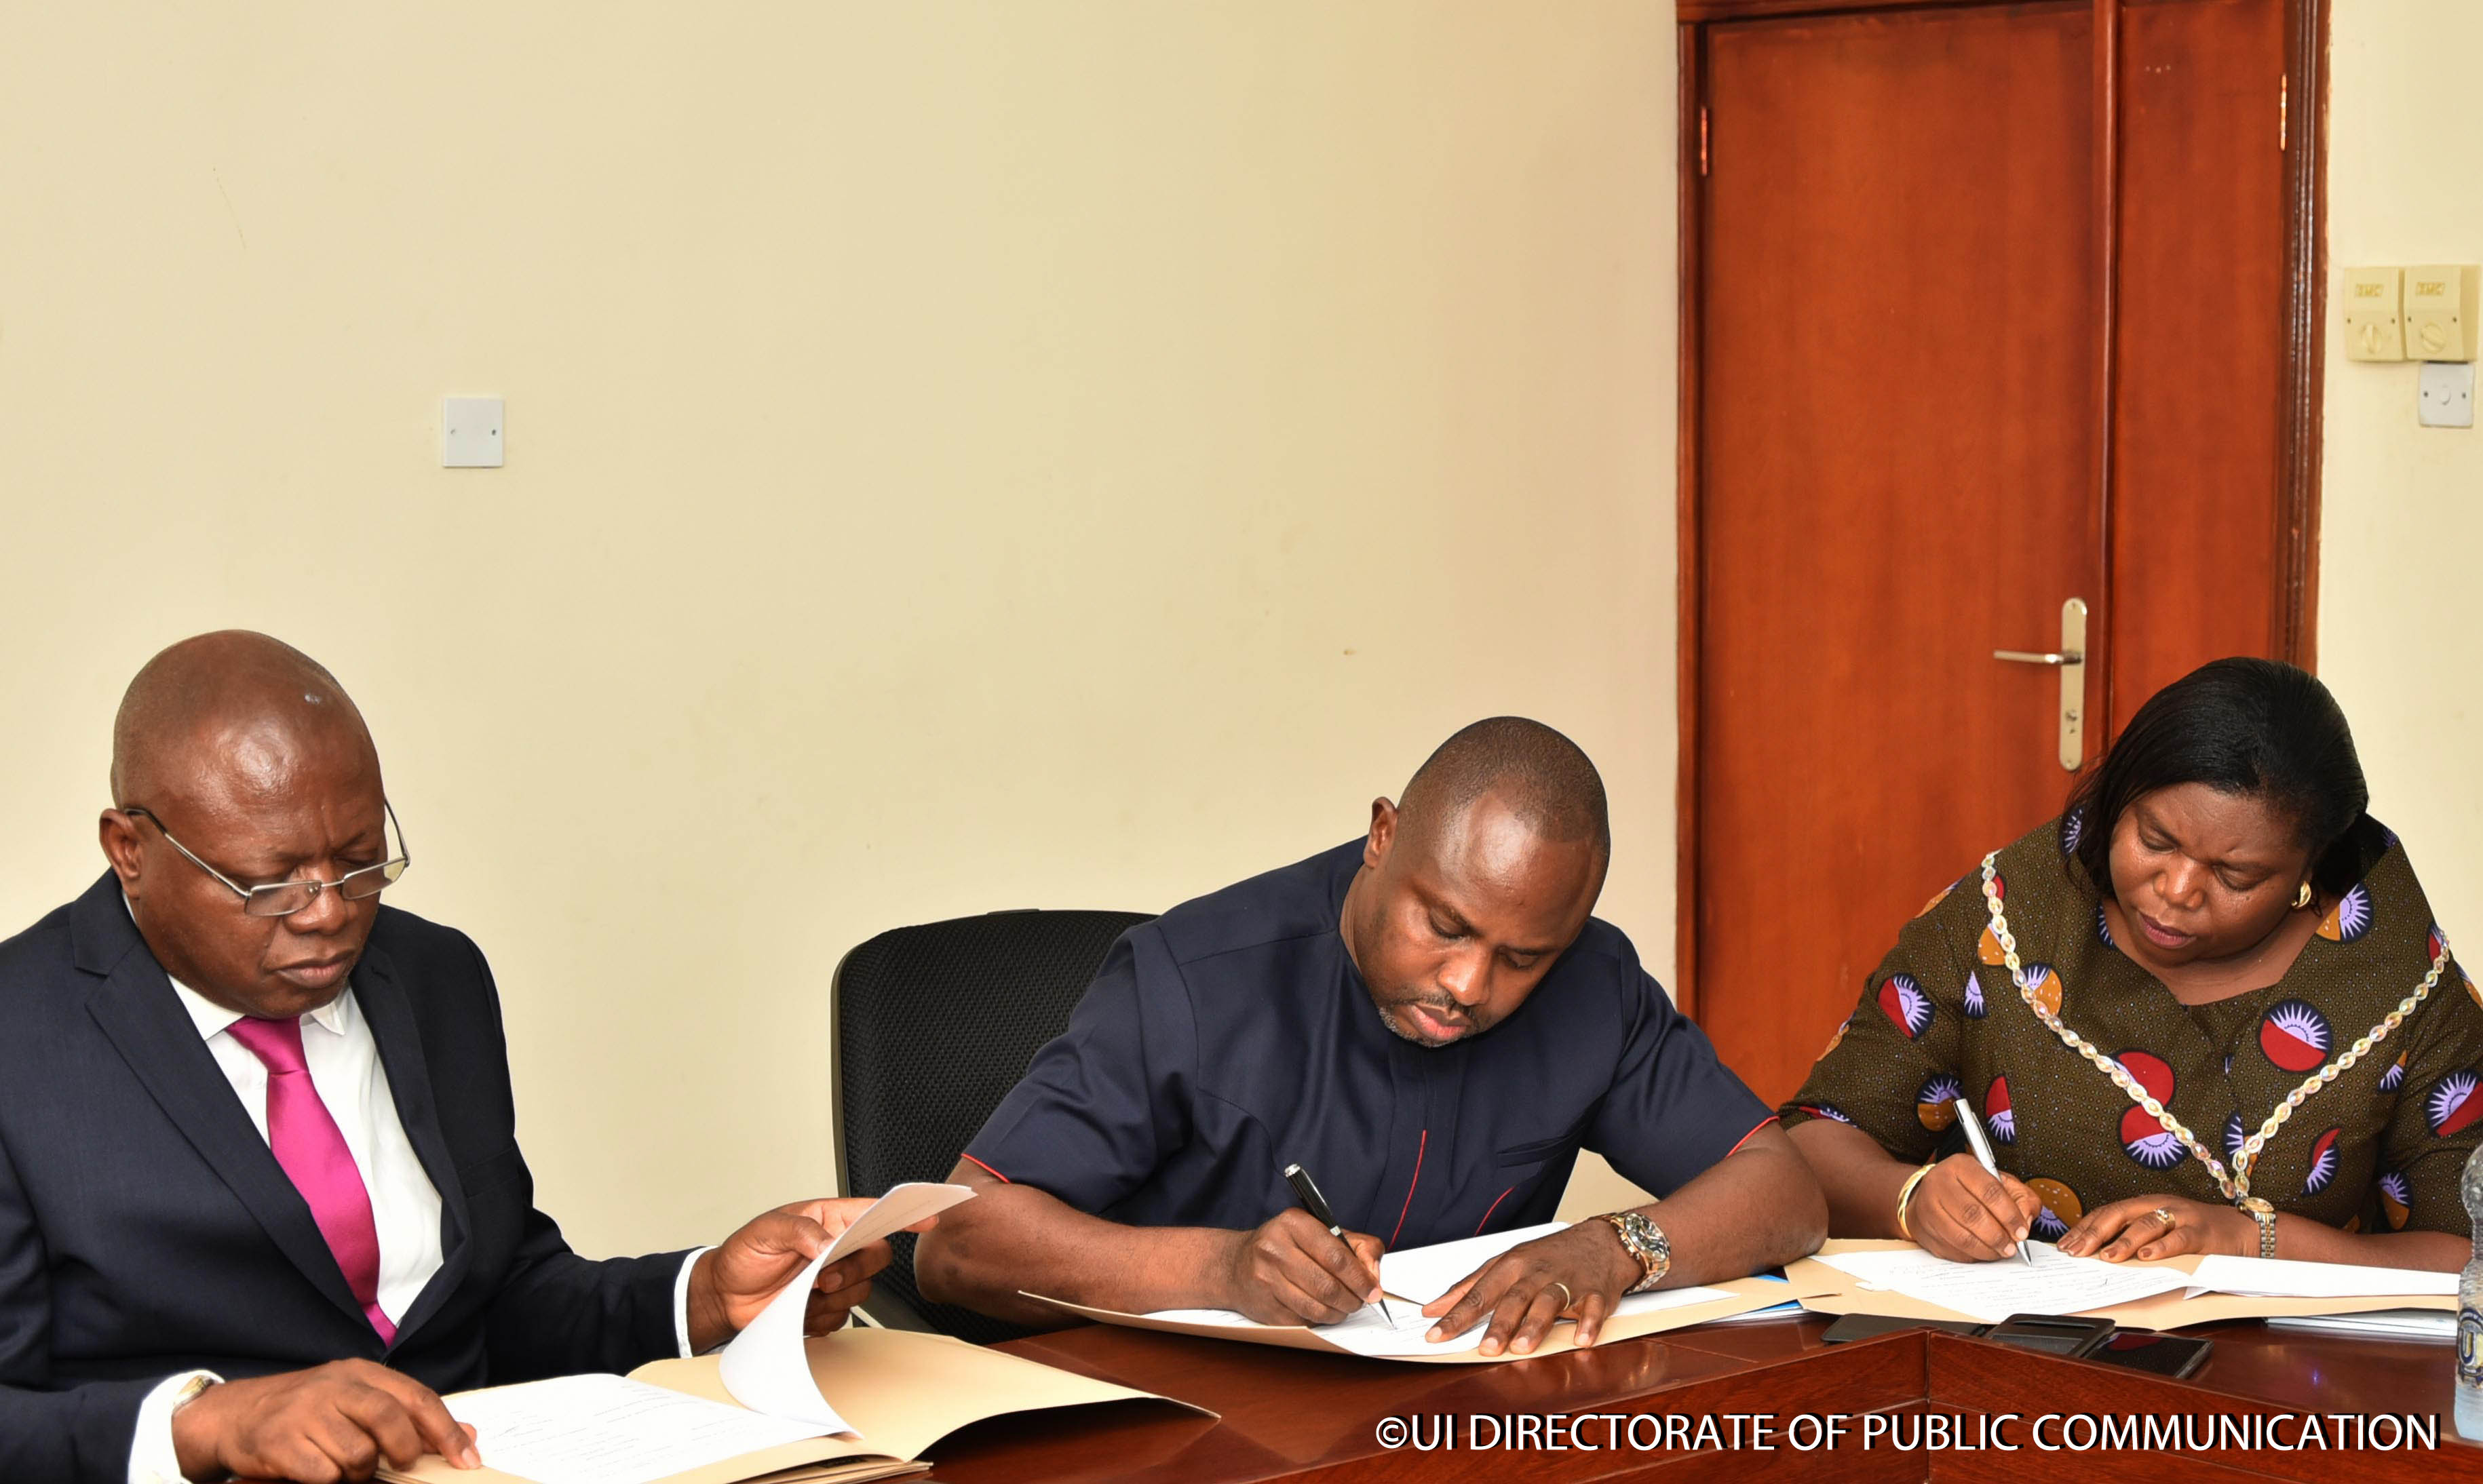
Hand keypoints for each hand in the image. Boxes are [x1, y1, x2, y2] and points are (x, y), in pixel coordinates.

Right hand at [171, 1360, 478, 1482]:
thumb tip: (468, 1434)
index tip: (467, 1459)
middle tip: (401, 1467)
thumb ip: (409, 1417)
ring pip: (358, 1454)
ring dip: (359, 1472)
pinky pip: (324, 1474)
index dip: (447, 1430)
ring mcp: (305, 1412)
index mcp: (361, 1373)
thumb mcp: (357, 1402)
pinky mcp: (279, 1442)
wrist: (234, 1415)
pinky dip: (328, 1480)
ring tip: (344, 1468)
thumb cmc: (306, 1412)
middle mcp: (334, 1386)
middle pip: (390, 1419)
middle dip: (405, 1451)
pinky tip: (317, 1472)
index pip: (416, 1397)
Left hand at [687, 1196, 931, 1351]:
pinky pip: (843, 1316)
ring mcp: (833, 1279)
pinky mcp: (826, 1308)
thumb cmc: (744, 1255)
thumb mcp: (767, 1231)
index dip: (902, 1215)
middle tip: (821, 1277)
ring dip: (833, 1297)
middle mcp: (836, 1248)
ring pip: (862, 1290)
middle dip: (852, 1270)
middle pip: (875, 1257)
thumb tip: (828, 1245)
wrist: (723, 1297)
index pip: (873, 1213)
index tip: (925, 1217)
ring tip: (801, 1294)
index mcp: (828, 1220)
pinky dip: (821, 1317)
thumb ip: (801, 1232)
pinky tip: (798, 1310)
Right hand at [1219, 1208, 1386, 1324]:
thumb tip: (1373, 1275)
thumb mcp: (1320, 1231)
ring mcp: (1266, 1279)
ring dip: (1338, 1313)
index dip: (1360, 1277)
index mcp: (1294, 1223)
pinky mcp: (1263, 1306)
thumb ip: (1356, 1246)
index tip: (1374, 1291)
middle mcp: (1275, 1248)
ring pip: (1316, 1307)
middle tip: (1361, 1302)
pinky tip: (1321, 1310)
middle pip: (1327, 1285)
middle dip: (1352, 1299)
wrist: (1235, 1265)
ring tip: (1343, 1308)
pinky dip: (1319, 1319)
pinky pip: (1302, 1320)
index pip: (1336, 1256)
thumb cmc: (1286, 1246)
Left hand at [1420, 1220, 1640, 1356]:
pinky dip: (1589, 1323)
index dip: (1456, 1316)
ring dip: (1535, 1324)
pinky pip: (1593, 1308)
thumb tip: (1432, 1309)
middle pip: (1514, 1299)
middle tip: (1486, 1348)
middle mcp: (1536, 1274)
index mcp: (1510, 1267)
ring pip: (1549, 1302)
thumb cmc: (1546, 1256)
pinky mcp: (1595, 1293)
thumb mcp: (1504, 1264)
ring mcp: (1567, 1282)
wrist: (1599, 1241)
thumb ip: (1468, 1287)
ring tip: (1523, 1347)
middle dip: (1499, 1324)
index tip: (1436, 1335)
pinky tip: (1581, 1340)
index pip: (1478, 1294)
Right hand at [1906, 1155, 2042, 1262]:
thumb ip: (2021, 1197)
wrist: (1930, 1194)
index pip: (1989, 1191)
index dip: (2009, 1215)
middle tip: (2012, 1246)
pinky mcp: (1924, 1230)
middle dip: (1998, 1236)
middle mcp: (1939, 1183)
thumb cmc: (1969, 1188)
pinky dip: (1972, 1256)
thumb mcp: (1999, 1182)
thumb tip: (2026, 1220)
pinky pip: (1952, 1249)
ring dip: (1986, 1249)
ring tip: (2001, 1251)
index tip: (2021, 1231)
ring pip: (1961, 1237)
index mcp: (1961, 1166)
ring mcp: (1928, 1208)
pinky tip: (1983, 1252)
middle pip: (1972, 1215)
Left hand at [2058, 1195, 2251, 1262]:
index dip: (2084, 1228)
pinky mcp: (2201, 1232)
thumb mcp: (2161, 1228)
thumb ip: (2134, 1235)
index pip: (2107, 1212)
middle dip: (2094, 1233)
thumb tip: (2098, 1251)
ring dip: (2123, 1242)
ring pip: (2146, 1225)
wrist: (2242, 1230)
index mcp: (2145, 1204)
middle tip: (2076, 1252)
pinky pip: (2178, 1238)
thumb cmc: (2196, 1232)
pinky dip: (2161, 1247)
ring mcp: (2181, 1216)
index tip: (2065, 1245)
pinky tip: (2146, 1257)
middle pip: (2119, 1214)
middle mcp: (2159, 1205)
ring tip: (2106, 1256)